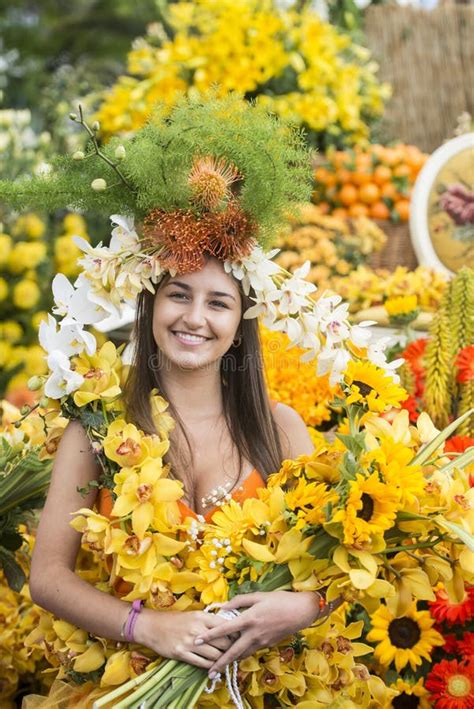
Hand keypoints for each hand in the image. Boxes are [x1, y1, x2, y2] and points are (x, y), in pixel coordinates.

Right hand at [134, 609, 234, 668]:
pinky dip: (210, 666)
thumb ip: (209, 620)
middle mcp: (197, 629)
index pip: (226, 626)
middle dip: (231, 648)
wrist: (152, 626)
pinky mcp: (182, 654)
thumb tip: (227, 625)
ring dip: (222, 659)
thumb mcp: (193, 614)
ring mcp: (189, 642)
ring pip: (215, 655)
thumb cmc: (174, 620)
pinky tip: (213, 666)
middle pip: (224, 642)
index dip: (234, 633)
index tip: (238, 638)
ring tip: (226, 661)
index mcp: (201, 617)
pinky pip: (202, 663)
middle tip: (235, 652)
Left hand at [195, 591, 328, 675]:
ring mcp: (261, 642)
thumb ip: (239, 600)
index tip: (197, 640)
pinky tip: (236, 655)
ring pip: (242, 654)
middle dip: (220, 663)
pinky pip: (251, 651)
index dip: (210, 635)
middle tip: (208, 672)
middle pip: (233, 652)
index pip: (225, 629)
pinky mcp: (267, 645)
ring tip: (218, 667)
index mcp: (249, 619)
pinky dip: (242, 655)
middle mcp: (254, 634)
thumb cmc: (279, 600)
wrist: (301, 611)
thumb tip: (224, 607)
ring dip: (230, 661)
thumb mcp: (258, 596)